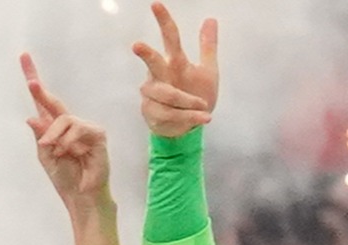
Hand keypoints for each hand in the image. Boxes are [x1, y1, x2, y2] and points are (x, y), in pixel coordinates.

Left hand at [21, 54, 110, 203]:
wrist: (81, 196)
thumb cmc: (65, 177)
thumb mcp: (45, 157)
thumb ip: (40, 137)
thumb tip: (31, 118)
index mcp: (54, 129)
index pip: (43, 104)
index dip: (35, 85)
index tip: (24, 60)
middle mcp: (69, 125)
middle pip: (53, 102)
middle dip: (39, 91)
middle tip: (30, 82)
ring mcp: (84, 128)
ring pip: (63, 120)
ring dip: (54, 137)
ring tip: (55, 152)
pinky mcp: (97, 134)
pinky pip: (77, 130)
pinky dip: (68, 142)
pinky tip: (69, 153)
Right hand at [132, 4, 217, 137]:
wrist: (186, 128)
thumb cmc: (195, 97)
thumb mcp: (207, 70)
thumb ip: (207, 46)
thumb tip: (210, 18)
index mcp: (173, 63)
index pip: (169, 38)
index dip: (163, 21)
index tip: (156, 4)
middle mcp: (159, 76)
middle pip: (153, 63)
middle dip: (146, 55)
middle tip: (137, 45)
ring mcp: (152, 95)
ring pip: (166, 94)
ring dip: (187, 100)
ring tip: (204, 106)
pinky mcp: (152, 113)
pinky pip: (172, 113)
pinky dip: (190, 116)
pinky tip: (204, 118)